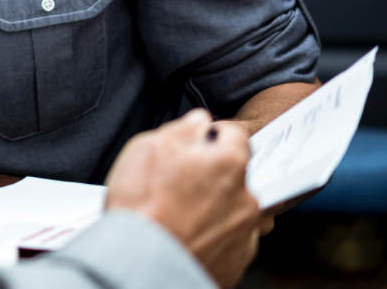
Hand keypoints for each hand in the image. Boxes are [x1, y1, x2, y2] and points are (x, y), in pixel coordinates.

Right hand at [104, 109, 261, 287]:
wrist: (140, 264)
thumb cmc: (141, 204)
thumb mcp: (149, 147)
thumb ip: (183, 128)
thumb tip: (200, 122)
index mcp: (229, 164)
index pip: (236, 135)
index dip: (215, 134)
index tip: (200, 140)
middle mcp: (247, 199)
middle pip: (234, 176)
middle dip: (213, 174)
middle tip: (180, 182)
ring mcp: (245, 235)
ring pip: (232, 209)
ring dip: (214, 206)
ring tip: (180, 214)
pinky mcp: (236, 263)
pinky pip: (229, 239)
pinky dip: (213, 235)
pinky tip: (186, 234)